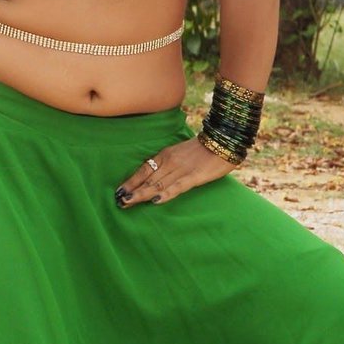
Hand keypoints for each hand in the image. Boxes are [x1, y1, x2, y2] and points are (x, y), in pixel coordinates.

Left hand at [116, 136, 234, 208]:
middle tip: (118, 201)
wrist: (224, 140)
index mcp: (166, 155)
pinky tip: (155, 200)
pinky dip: (165, 193)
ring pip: (157, 183)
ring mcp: (181, 169)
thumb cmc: (203, 149)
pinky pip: (177, 187)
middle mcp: (169, 162)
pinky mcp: (194, 177)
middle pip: (147, 178)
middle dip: (132, 190)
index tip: (119, 191)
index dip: (131, 181)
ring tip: (128, 202)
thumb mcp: (180, 152)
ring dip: (142, 194)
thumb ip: (169, 163)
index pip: (143, 170)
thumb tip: (156, 177)